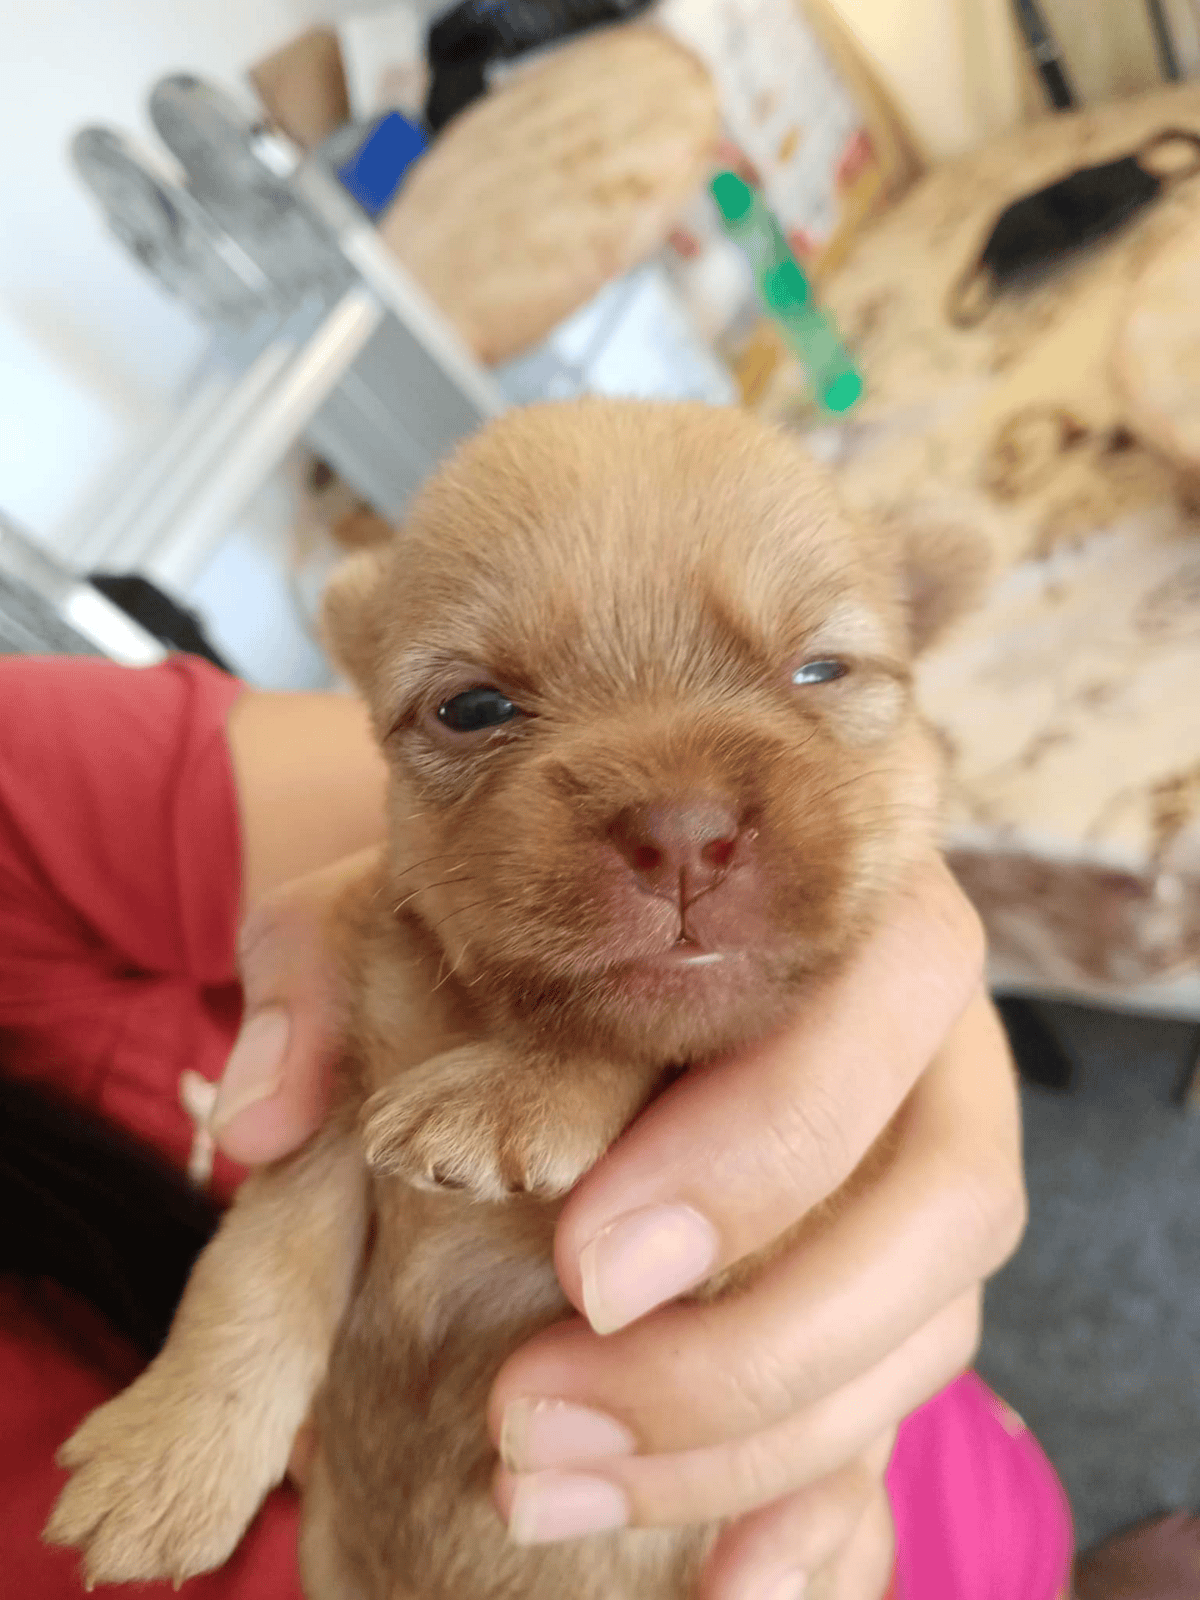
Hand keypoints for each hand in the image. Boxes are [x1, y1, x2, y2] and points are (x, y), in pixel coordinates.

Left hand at [212, 855, 1024, 1598]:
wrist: (578, 954)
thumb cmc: (502, 925)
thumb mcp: (393, 913)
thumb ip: (323, 978)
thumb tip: (267, 1118)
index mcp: (835, 901)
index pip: (873, 998)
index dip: (763, 1142)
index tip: (586, 1263)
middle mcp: (921, 1033)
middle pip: (948, 1191)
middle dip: (762, 1330)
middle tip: (545, 1404)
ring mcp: (929, 1158)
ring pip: (930, 1320)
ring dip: (754, 1439)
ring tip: (543, 1481)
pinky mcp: (903, 1276)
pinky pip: (911, 1401)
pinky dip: (817, 1501)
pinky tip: (717, 1583)